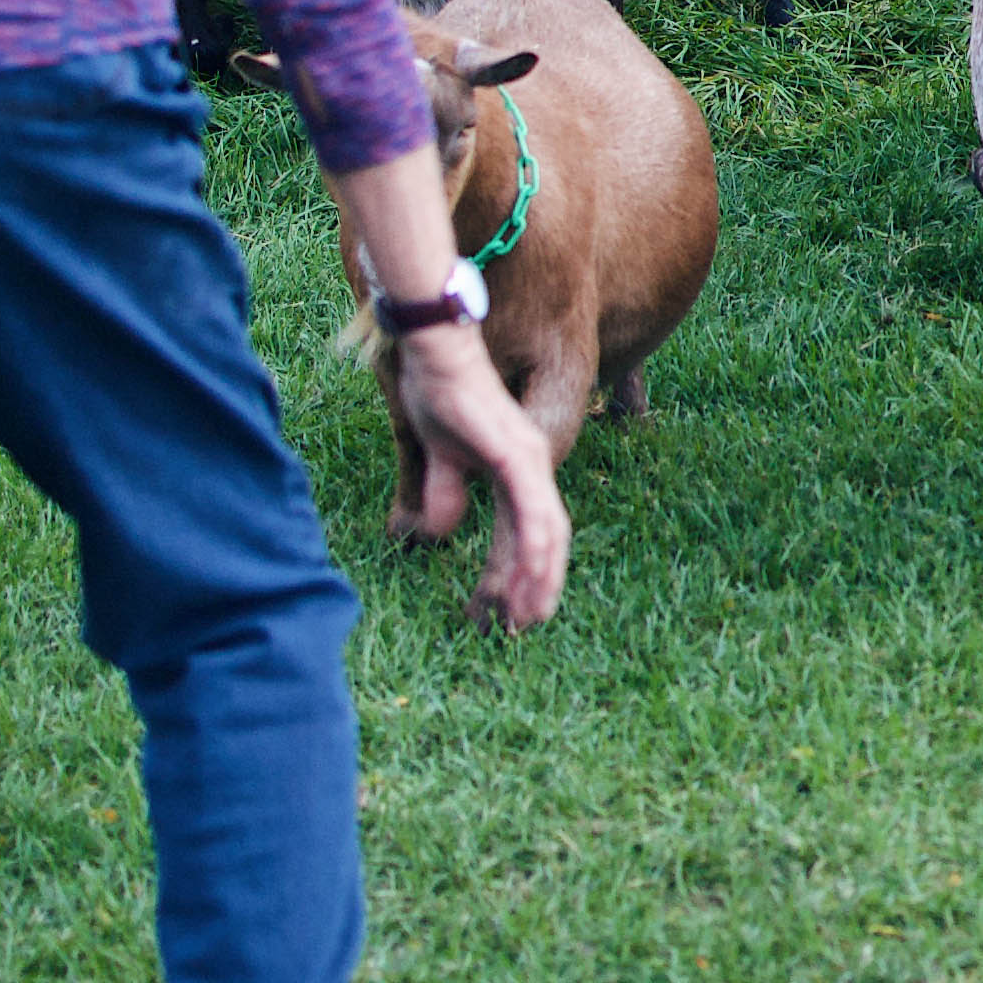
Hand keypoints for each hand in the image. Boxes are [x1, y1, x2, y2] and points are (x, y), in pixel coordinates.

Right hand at [330, 142, 569, 631]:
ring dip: (538, 580)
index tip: (507, 613)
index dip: (521, 573)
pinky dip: (532, 550)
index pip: (529, 530)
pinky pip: (533, 512)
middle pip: (547, 539)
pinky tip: (527, 581)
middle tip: (521, 630)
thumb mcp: (436, 456)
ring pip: (547, 533)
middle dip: (535, 588)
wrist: (434, 352)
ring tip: (525, 620)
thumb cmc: (437, 394)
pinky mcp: (517, 455)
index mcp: (518, 468)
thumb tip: (435, 533)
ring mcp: (529, 459)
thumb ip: (441, 491)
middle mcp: (533, 465)